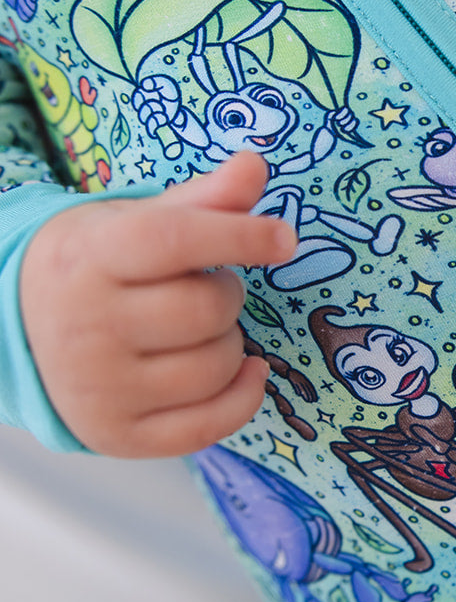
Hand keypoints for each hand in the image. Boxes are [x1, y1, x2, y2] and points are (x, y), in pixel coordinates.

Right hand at [19, 152, 296, 457]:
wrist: (22, 328)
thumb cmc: (97, 265)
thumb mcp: (138, 220)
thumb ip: (203, 198)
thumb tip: (255, 167)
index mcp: (90, 257)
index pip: (173, 241)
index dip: (237, 236)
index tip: (283, 238)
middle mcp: (87, 326)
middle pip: (204, 311)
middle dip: (228, 294)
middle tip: (209, 287)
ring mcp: (99, 387)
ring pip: (213, 368)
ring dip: (232, 344)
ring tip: (202, 329)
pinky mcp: (116, 435)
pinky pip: (206, 425)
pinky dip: (242, 397)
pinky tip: (245, 371)